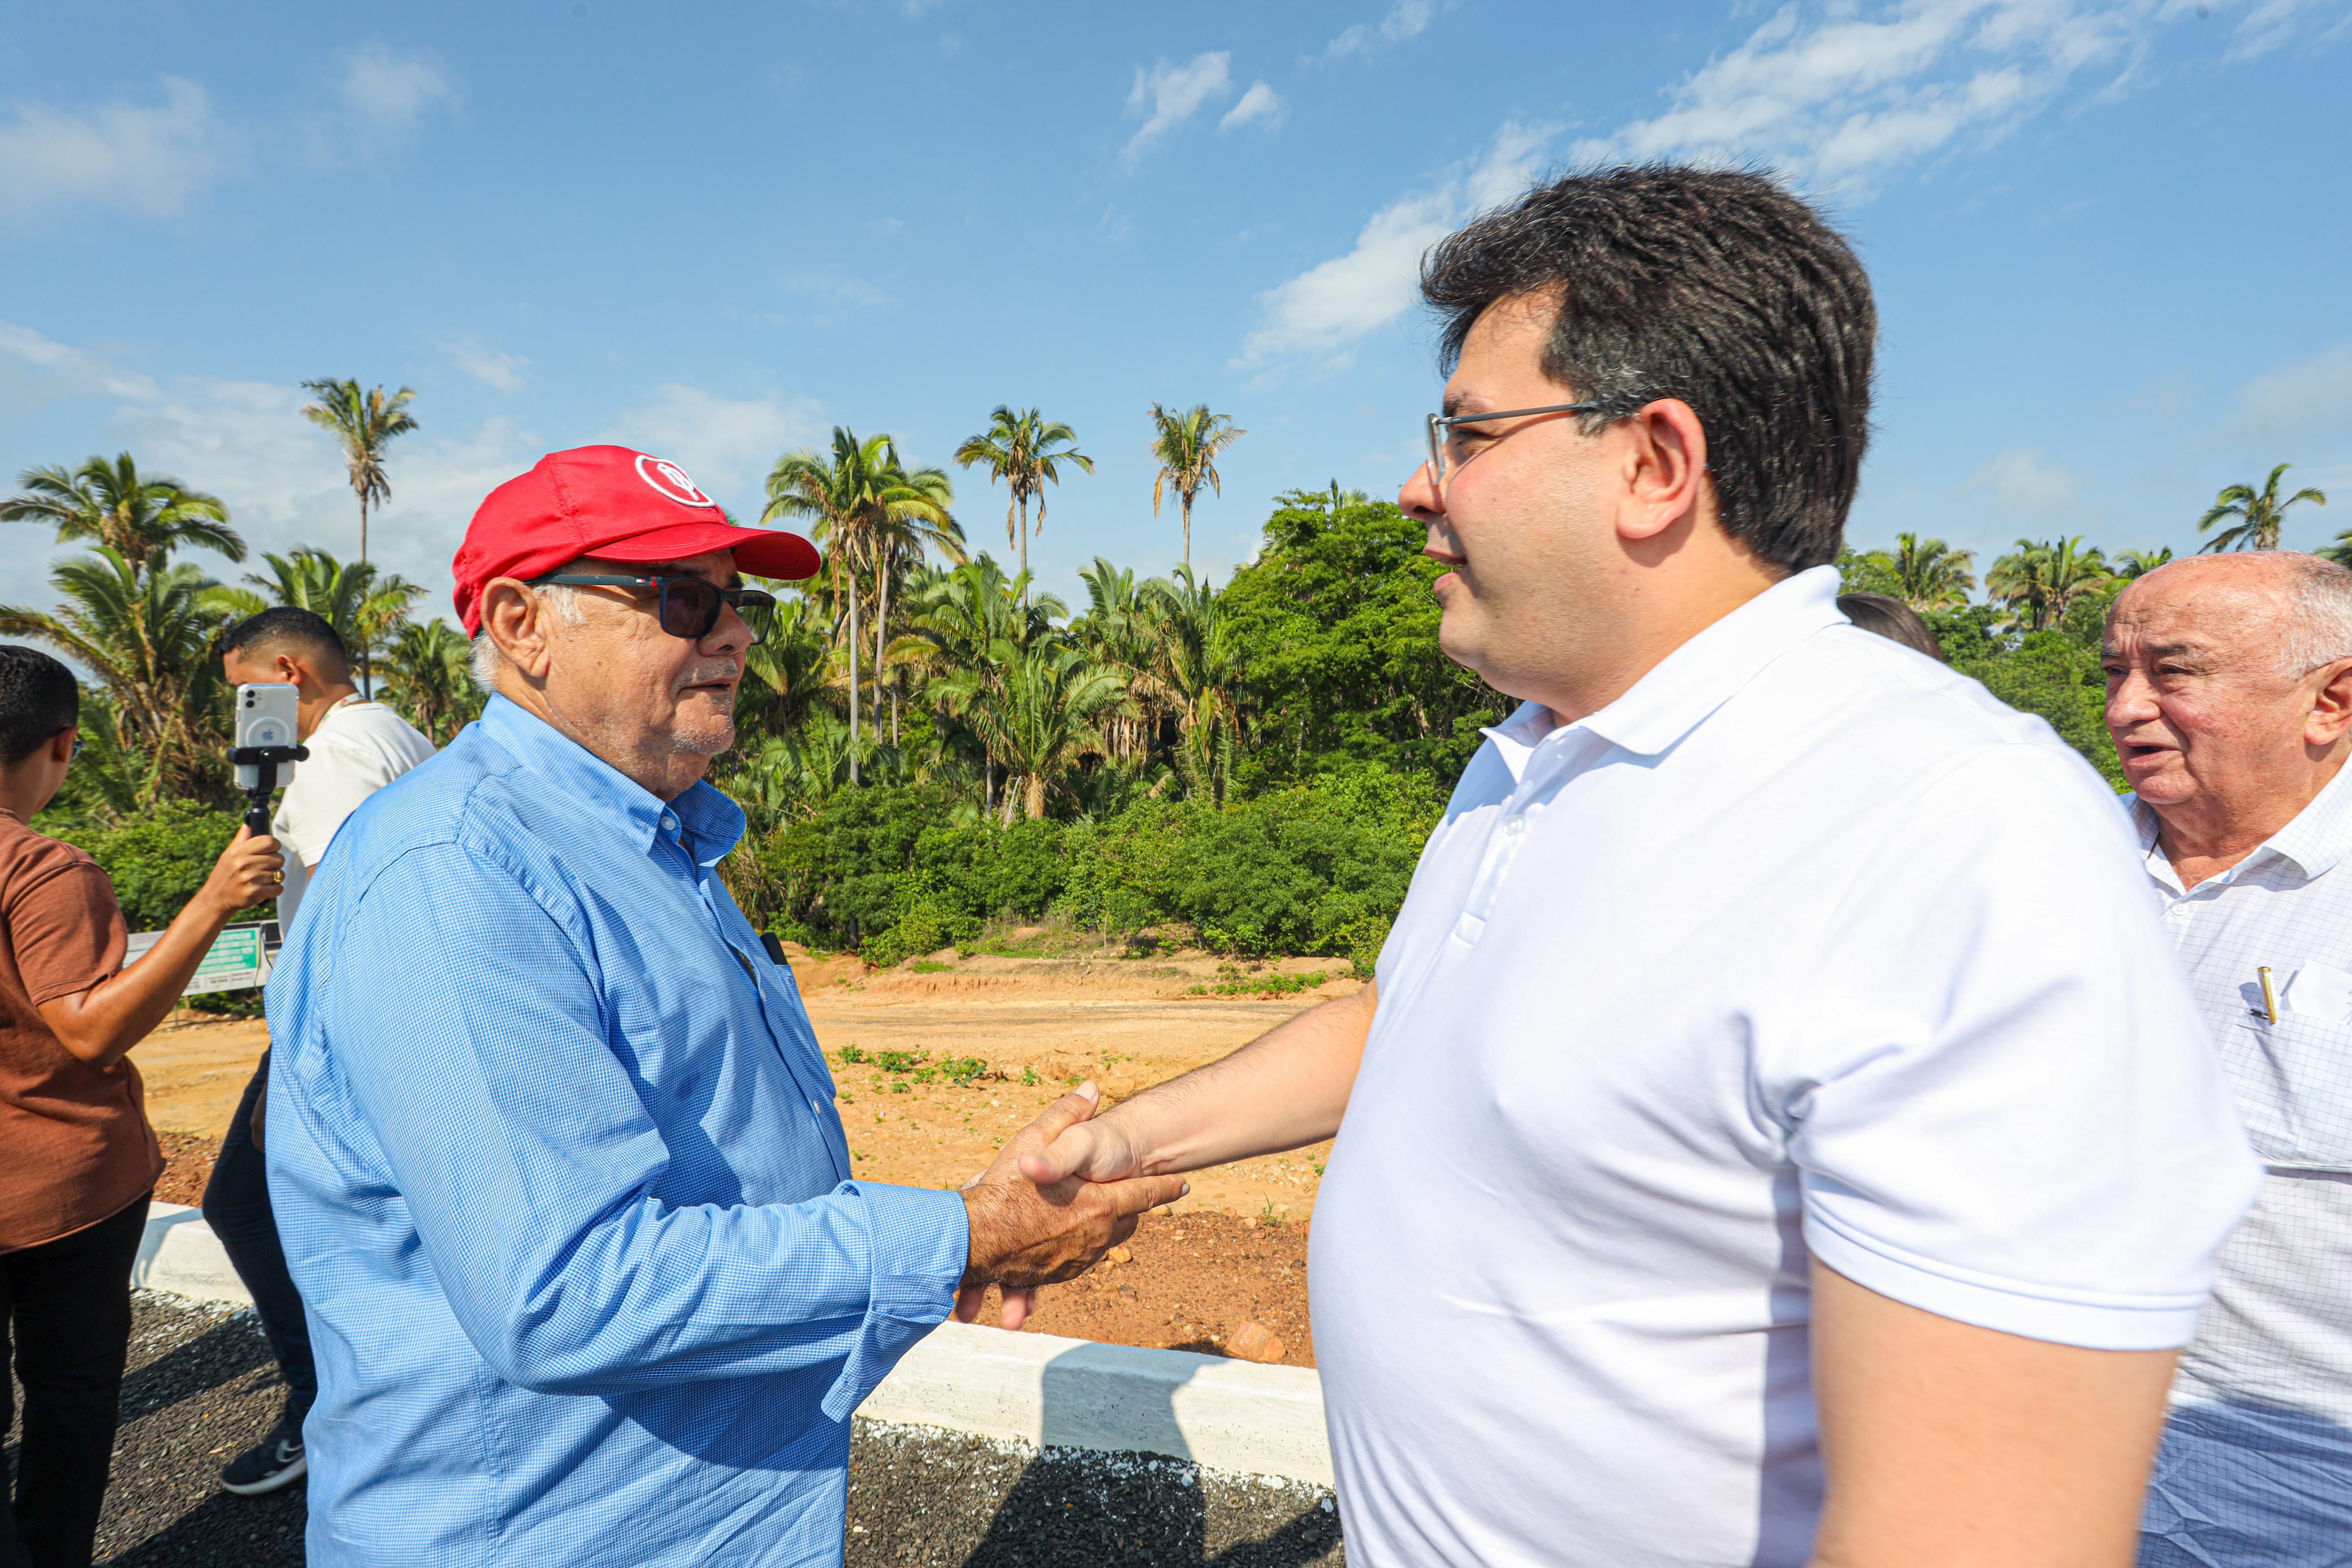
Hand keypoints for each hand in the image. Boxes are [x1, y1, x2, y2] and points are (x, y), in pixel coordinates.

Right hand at [196, 825, 285, 921]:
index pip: (270, 841)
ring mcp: (249, 878)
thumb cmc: (225, 873)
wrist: (216, 898)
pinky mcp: (254, 893)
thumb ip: (243, 838)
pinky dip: (274, 890)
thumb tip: (250, 820)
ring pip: (280, 874)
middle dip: (275, 864)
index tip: (271, 851)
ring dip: (274, 878)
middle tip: (264, 868)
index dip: (275, 846)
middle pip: (279, 858)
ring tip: (261, 879)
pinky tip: (263, 889)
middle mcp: (244, 863)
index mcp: (239, 851)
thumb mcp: (229, 853)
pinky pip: (279, 888)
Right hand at [954, 1083, 1186, 1329]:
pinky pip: (1079, 1259)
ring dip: (1102, 1227)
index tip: (1185, 1184)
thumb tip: (1091, 1088)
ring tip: (1095, 1214)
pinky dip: (1077, 1246)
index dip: (1166, 1188)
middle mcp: (1096, 1236)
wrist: (972, 1243)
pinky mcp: (1058, 1276)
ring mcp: (1078, 1260)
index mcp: (1100, 1204)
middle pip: (1127, 1221)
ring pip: (1105, 1242)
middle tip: (1128, 1195)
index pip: (1146, 1194)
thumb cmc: (1001, 1190)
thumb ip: (1065, 1116)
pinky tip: (1061, 1235)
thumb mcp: (1032, 1142)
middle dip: (1129, 1207)